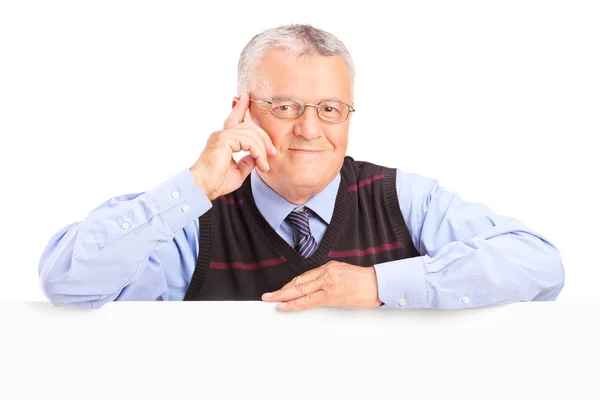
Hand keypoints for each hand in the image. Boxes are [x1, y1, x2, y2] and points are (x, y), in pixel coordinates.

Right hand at [189, 92, 276, 200]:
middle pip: (248, 125)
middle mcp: (222, 134)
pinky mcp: (224, 139)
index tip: (247, 97)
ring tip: (265, 164)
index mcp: (224, 139)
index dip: (241, 107)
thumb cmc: (217, 182)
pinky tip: (260, 164)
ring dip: (262, 149)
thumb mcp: (238, 171)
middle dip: (264, 136)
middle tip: (273, 151)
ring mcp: (222, 135)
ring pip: (251, 133)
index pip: (234, 119)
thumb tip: (256, 157)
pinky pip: (249, 141)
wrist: (204, 188)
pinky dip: (258, 152)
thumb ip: (247, 161)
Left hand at [261, 261, 383, 311]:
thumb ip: (329, 280)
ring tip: (270, 300)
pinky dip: (294, 303)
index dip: (290, 285)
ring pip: (300, 290)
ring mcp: (327, 283)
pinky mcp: (331, 294)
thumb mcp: (344, 275)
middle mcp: (325, 273)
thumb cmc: (365, 283)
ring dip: (283, 296)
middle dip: (281, 290)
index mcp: (328, 267)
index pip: (304, 277)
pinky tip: (285, 305)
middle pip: (298, 282)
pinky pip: (308, 300)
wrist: (379, 284)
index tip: (281, 291)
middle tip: (267, 296)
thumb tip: (317, 289)